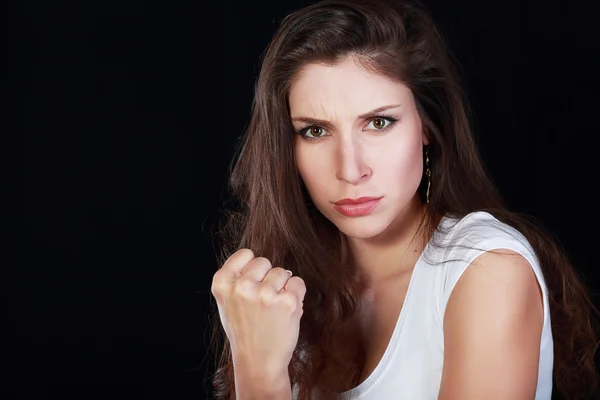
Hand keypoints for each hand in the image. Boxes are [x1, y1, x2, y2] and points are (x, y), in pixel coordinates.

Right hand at [211, 248, 305, 378]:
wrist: (258, 362)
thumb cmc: (244, 330)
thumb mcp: (228, 301)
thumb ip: (237, 278)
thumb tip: (256, 257)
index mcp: (222, 283)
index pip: (245, 254)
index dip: (252, 268)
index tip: (251, 285)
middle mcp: (242, 286)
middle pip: (264, 261)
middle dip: (267, 277)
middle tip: (262, 302)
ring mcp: (265, 294)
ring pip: (282, 272)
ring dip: (282, 287)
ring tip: (273, 309)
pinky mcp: (287, 302)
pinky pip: (297, 283)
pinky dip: (296, 294)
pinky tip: (285, 311)